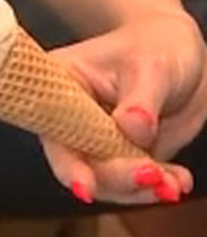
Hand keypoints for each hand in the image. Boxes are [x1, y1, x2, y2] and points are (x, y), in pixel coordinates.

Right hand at [43, 11, 206, 203]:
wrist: (180, 53)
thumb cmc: (157, 47)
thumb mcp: (152, 66)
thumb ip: (142, 99)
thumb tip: (134, 129)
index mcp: (58, 90)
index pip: (56, 133)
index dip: (68, 165)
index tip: (85, 187)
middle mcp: (70, 121)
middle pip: (82, 165)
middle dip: (117, 178)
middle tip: (152, 174)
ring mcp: (97, 142)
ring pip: (109, 181)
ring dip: (141, 189)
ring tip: (173, 183)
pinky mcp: (123, 155)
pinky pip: (136, 182)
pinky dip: (160, 186)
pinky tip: (179, 181)